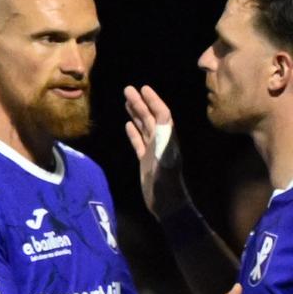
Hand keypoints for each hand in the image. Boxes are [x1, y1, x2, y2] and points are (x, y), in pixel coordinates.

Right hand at [124, 85, 189, 219]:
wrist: (167, 204)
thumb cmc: (166, 186)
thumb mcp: (164, 163)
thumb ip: (162, 141)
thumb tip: (159, 122)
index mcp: (166, 140)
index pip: (160, 114)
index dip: (153, 101)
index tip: (143, 88)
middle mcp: (161, 142)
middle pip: (150, 117)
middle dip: (140, 103)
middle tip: (128, 89)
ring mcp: (153, 151)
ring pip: (143, 127)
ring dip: (136, 114)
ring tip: (126, 101)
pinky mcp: (145, 161)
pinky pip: (138, 142)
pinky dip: (133, 132)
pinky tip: (127, 125)